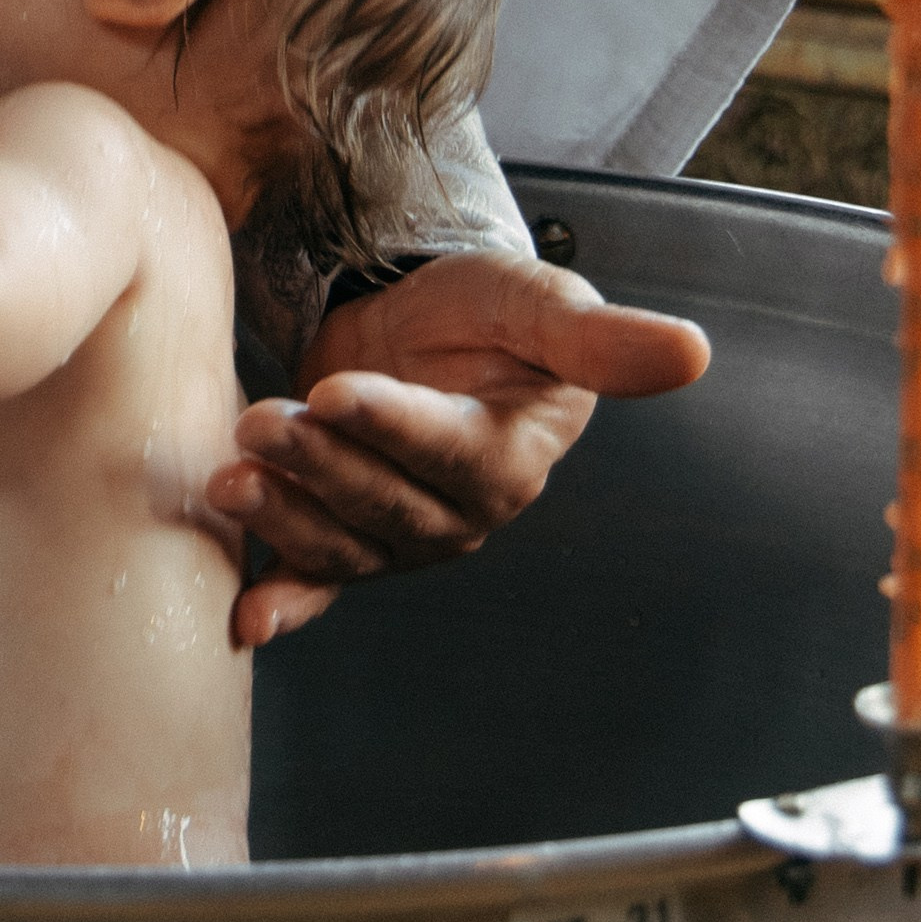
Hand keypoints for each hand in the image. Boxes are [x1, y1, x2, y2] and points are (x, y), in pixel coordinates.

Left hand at [206, 253, 709, 650]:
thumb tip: (692, 352)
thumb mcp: (539, 304)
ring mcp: (401, 532)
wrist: (418, 317)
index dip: (393, 427)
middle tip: (259, 420)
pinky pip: (320, 582)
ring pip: (344, 544)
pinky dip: (286, 602)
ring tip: (228, 478)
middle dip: (320, 467)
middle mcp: (459, 511)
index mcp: (512, 457)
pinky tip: (247, 617)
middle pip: (388, 507)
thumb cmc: (488, 313)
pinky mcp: (348, 533)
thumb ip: (600, 338)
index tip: (334, 390)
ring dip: (284, 519)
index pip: (453, 455)